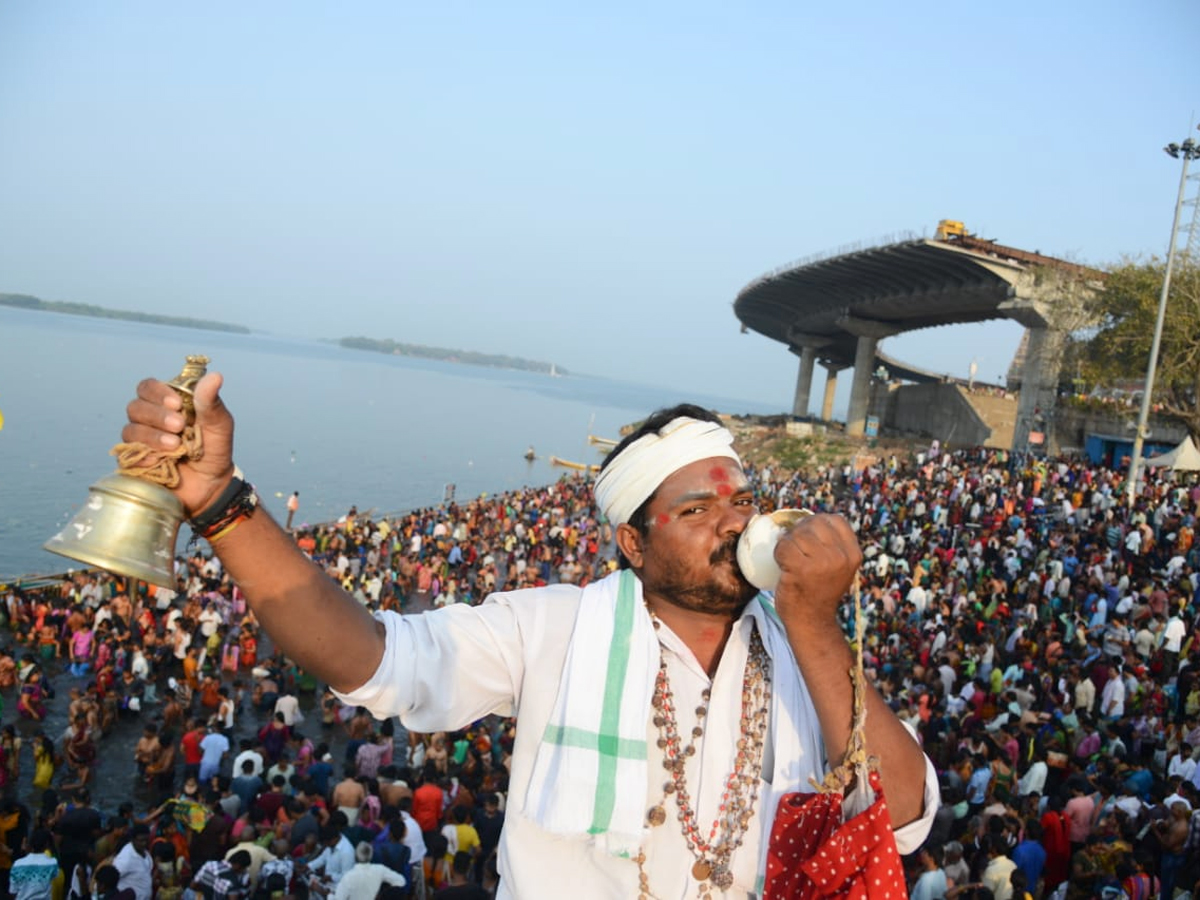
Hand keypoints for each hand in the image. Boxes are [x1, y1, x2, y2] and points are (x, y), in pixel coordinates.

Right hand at [122, 372, 235, 516]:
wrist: (212, 484)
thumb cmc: (215, 450)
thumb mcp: (219, 425)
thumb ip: (211, 402)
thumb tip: (215, 376)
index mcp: (167, 404)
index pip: (147, 387)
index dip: (157, 393)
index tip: (176, 404)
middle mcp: (149, 419)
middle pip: (135, 407)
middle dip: (157, 416)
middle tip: (180, 426)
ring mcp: (140, 440)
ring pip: (130, 430)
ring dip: (152, 436)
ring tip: (176, 446)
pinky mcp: (134, 461)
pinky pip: (126, 455)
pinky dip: (142, 455)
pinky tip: (159, 460)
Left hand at [772, 514, 861, 627]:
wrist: (811, 621)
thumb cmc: (818, 591)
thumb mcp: (837, 567)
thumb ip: (832, 545)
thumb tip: (807, 519)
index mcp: (853, 553)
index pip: (835, 520)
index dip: (817, 523)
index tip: (808, 537)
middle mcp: (842, 557)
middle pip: (814, 523)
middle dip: (799, 531)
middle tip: (794, 549)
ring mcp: (823, 563)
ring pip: (797, 534)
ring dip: (787, 543)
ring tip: (790, 559)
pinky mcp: (803, 569)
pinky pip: (784, 547)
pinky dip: (778, 554)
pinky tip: (783, 566)